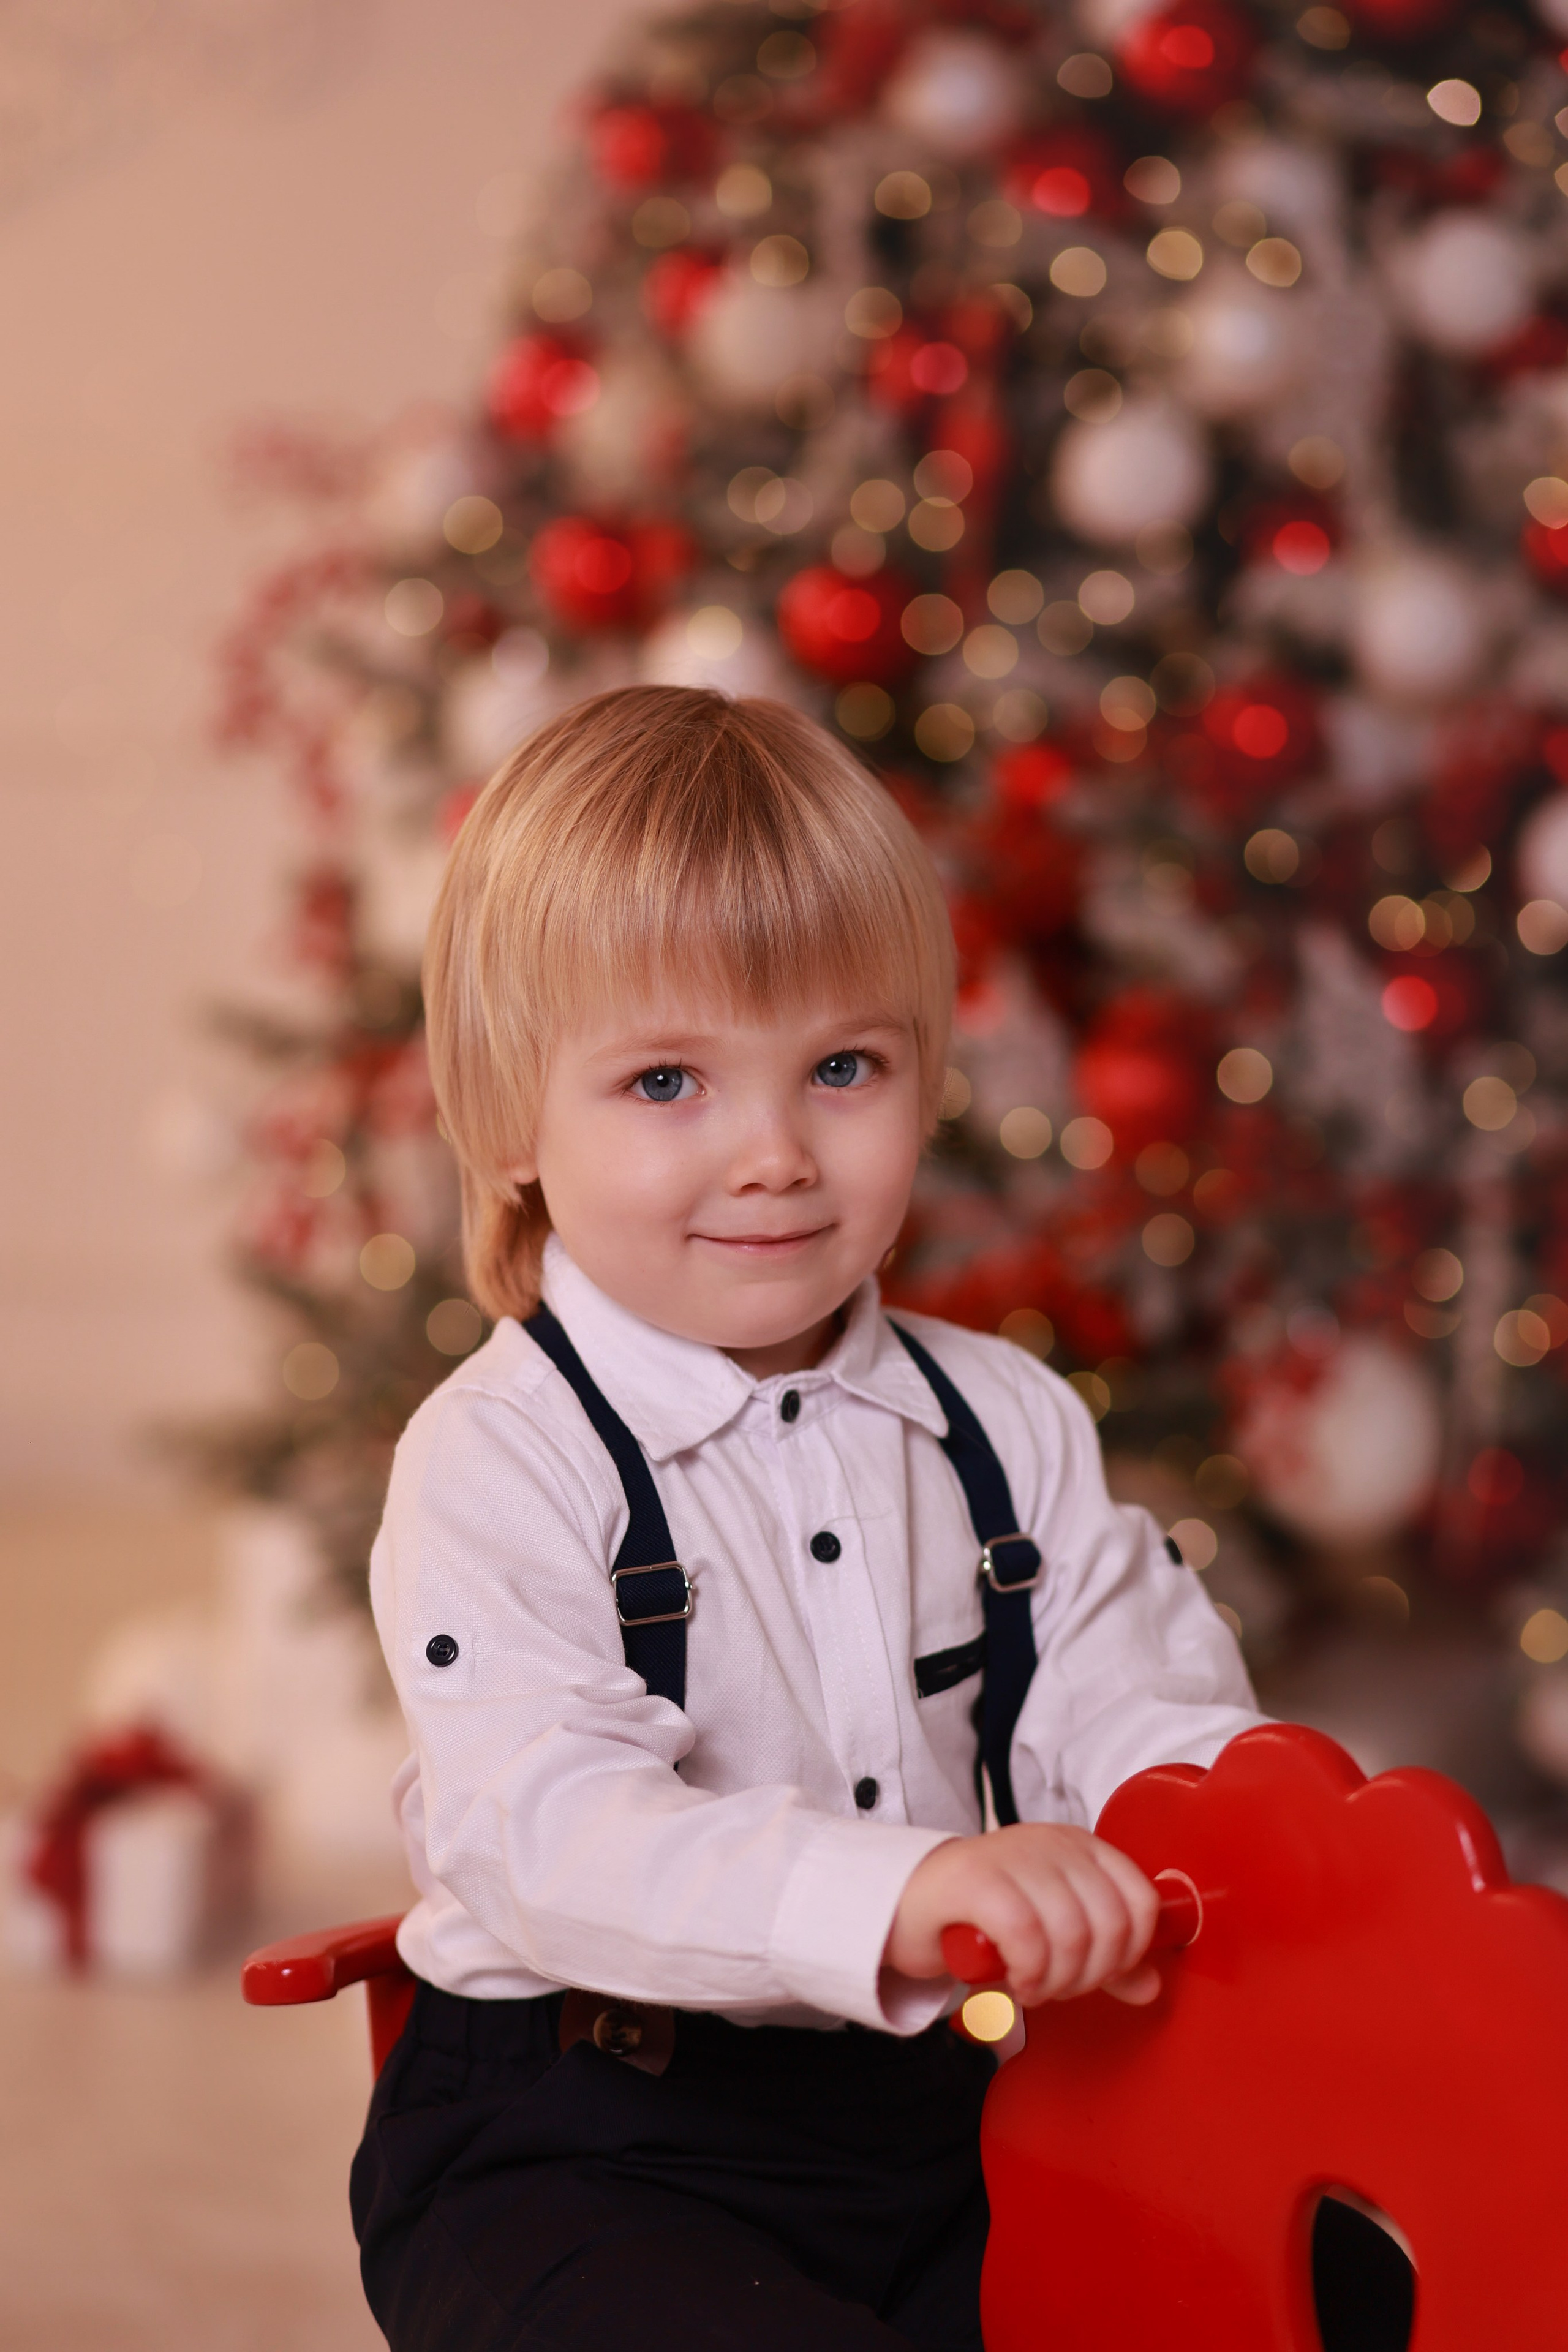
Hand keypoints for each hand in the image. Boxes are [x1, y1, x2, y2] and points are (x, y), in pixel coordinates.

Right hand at [884, 1823, 1161, 2007]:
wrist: (907, 1901)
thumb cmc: (982, 1916)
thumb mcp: (1054, 1932)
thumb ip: (1103, 1956)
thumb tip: (1150, 1985)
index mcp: (1080, 1846)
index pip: (1140, 1899)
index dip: (1131, 1951)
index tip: (1102, 1974)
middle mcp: (1051, 1843)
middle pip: (1109, 1923)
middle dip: (1091, 1975)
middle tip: (1060, 1986)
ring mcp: (1013, 1854)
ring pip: (1072, 1933)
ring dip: (1057, 1980)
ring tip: (1035, 1985)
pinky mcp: (975, 1878)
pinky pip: (1026, 1935)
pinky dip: (1029, 1972)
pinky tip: (1016, 1979)